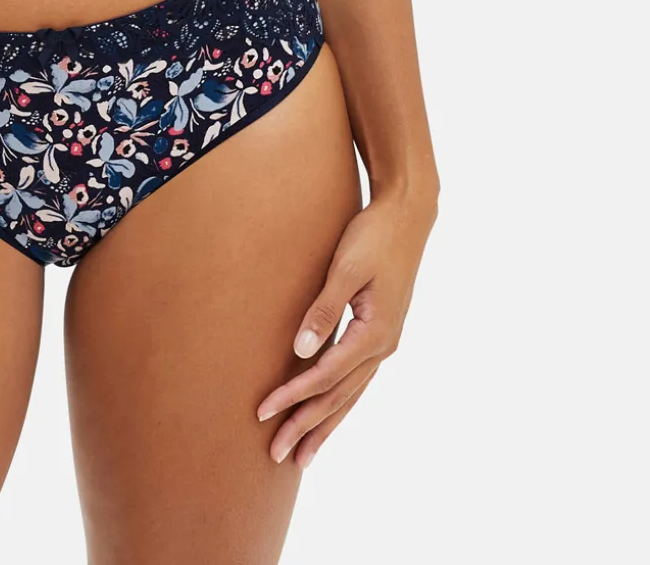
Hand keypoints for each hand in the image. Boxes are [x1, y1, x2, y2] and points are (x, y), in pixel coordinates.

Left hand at [256, 182, 437, 468]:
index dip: (293, 395)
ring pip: (350, 395)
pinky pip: (355, 380)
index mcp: (375, 334)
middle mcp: (383, 347)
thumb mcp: (346, 268)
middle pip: (338, 397)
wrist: (408, 216)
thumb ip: (324, 309)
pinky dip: (338, 403)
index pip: (326, 376)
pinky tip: (326, 417)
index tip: (263, 412)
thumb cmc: (374, 236)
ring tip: (302, 455)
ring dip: (324, 424)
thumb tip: (301, 351)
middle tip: (277, 455)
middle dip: (306, 426)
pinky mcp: (379, 335)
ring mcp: (384, 344)